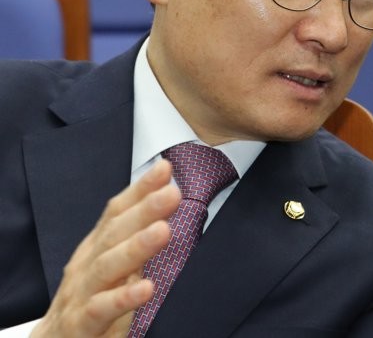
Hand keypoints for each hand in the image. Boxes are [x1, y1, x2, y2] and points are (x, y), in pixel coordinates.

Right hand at [32, 160, 180, 337]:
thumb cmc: (90, 299)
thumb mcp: (113, 264)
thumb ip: (135, 238)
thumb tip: (165, 200)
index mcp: (95, 248)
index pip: (116, 212)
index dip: (139, 190)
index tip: (165, 169)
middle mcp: (86, 265)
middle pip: (114, 234)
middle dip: (143, 211)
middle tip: (171, 193)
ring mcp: (82, 293)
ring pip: (107, 267)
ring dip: (135, 248)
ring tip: (163, 231)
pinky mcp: (81, 324)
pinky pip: (101, 310)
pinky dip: (123, 298)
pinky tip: (146, 288)